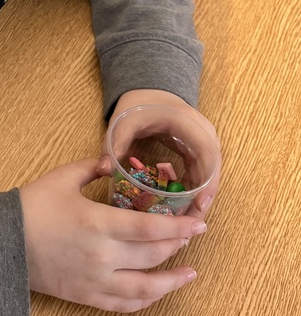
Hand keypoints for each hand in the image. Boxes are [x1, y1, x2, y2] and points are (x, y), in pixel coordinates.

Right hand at [19, 158, 207, 311]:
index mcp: (98, 223)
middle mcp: (103, 256)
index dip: (178, 227)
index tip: (198, 222)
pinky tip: (157, 291)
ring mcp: (96, 280)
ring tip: (189, 274)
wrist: (2, 244)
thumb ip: (92, 168)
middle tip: (193, 235)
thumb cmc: (31, 208)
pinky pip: (124, 304)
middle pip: (153, 255)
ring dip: (172, 281)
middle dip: (178, 244)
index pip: (151, 228)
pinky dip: (146, 300)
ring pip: (146, 288)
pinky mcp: (87, 296)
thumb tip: (113, 163)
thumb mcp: (62, 178)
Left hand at [98, 89, 220, 221]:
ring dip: (199, 198)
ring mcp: (203, 141)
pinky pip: (201, 173)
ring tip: (185, 224)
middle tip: (191, 225)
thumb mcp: (124, 121)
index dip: (207, 182)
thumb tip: (102, 169)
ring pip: (209, 175)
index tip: (199, 204)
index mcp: (188, 123)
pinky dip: (193, 191)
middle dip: (204, 198)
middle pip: (212, 170)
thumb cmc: (138, 104)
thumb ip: (115, 143)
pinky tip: (180, 208)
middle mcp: (203, 132)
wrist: (148, 90)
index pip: (208, 155)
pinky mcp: (197, 149)